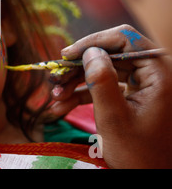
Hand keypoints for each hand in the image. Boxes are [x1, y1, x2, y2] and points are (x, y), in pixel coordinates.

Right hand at [48, 24, 171, 167]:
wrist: (150, 178)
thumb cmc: (138, 154)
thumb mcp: (114, 118)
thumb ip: (101, 81)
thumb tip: (89, 52)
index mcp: (159, 73)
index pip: (124, 39)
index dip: (92, 42)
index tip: (66, 56)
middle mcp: (154, 72)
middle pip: (110, 53)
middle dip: (79, 67)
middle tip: (55, 80)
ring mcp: (143, 83)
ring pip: (103, 69)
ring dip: (76, 82)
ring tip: (55, 98)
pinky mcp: (134, 94)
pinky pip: (105, 85)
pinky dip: (83, 93)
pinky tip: (62, 106)